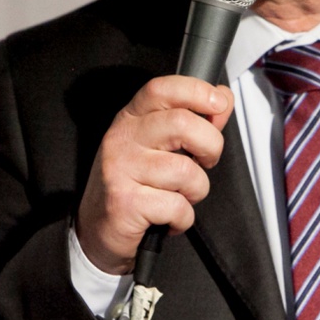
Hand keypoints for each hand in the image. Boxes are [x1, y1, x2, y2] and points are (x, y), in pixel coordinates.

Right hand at [75, 75, 231, 273]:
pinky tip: (169, 218)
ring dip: (196, 190)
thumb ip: (193, 120)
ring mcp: (121, 169)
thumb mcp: (159, 145)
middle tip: (205, 162)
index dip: (197, 91)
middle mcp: (123, 138)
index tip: (219, 104)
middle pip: (182, 123)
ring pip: (186, 170)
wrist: (97, 230)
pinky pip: (177, 206)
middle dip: (211, 146)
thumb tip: (223, 99)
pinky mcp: (125, 202)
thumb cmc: (133, 185)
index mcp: (132, 118)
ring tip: (180, 196)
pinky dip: (183, 218)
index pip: (163, 89)